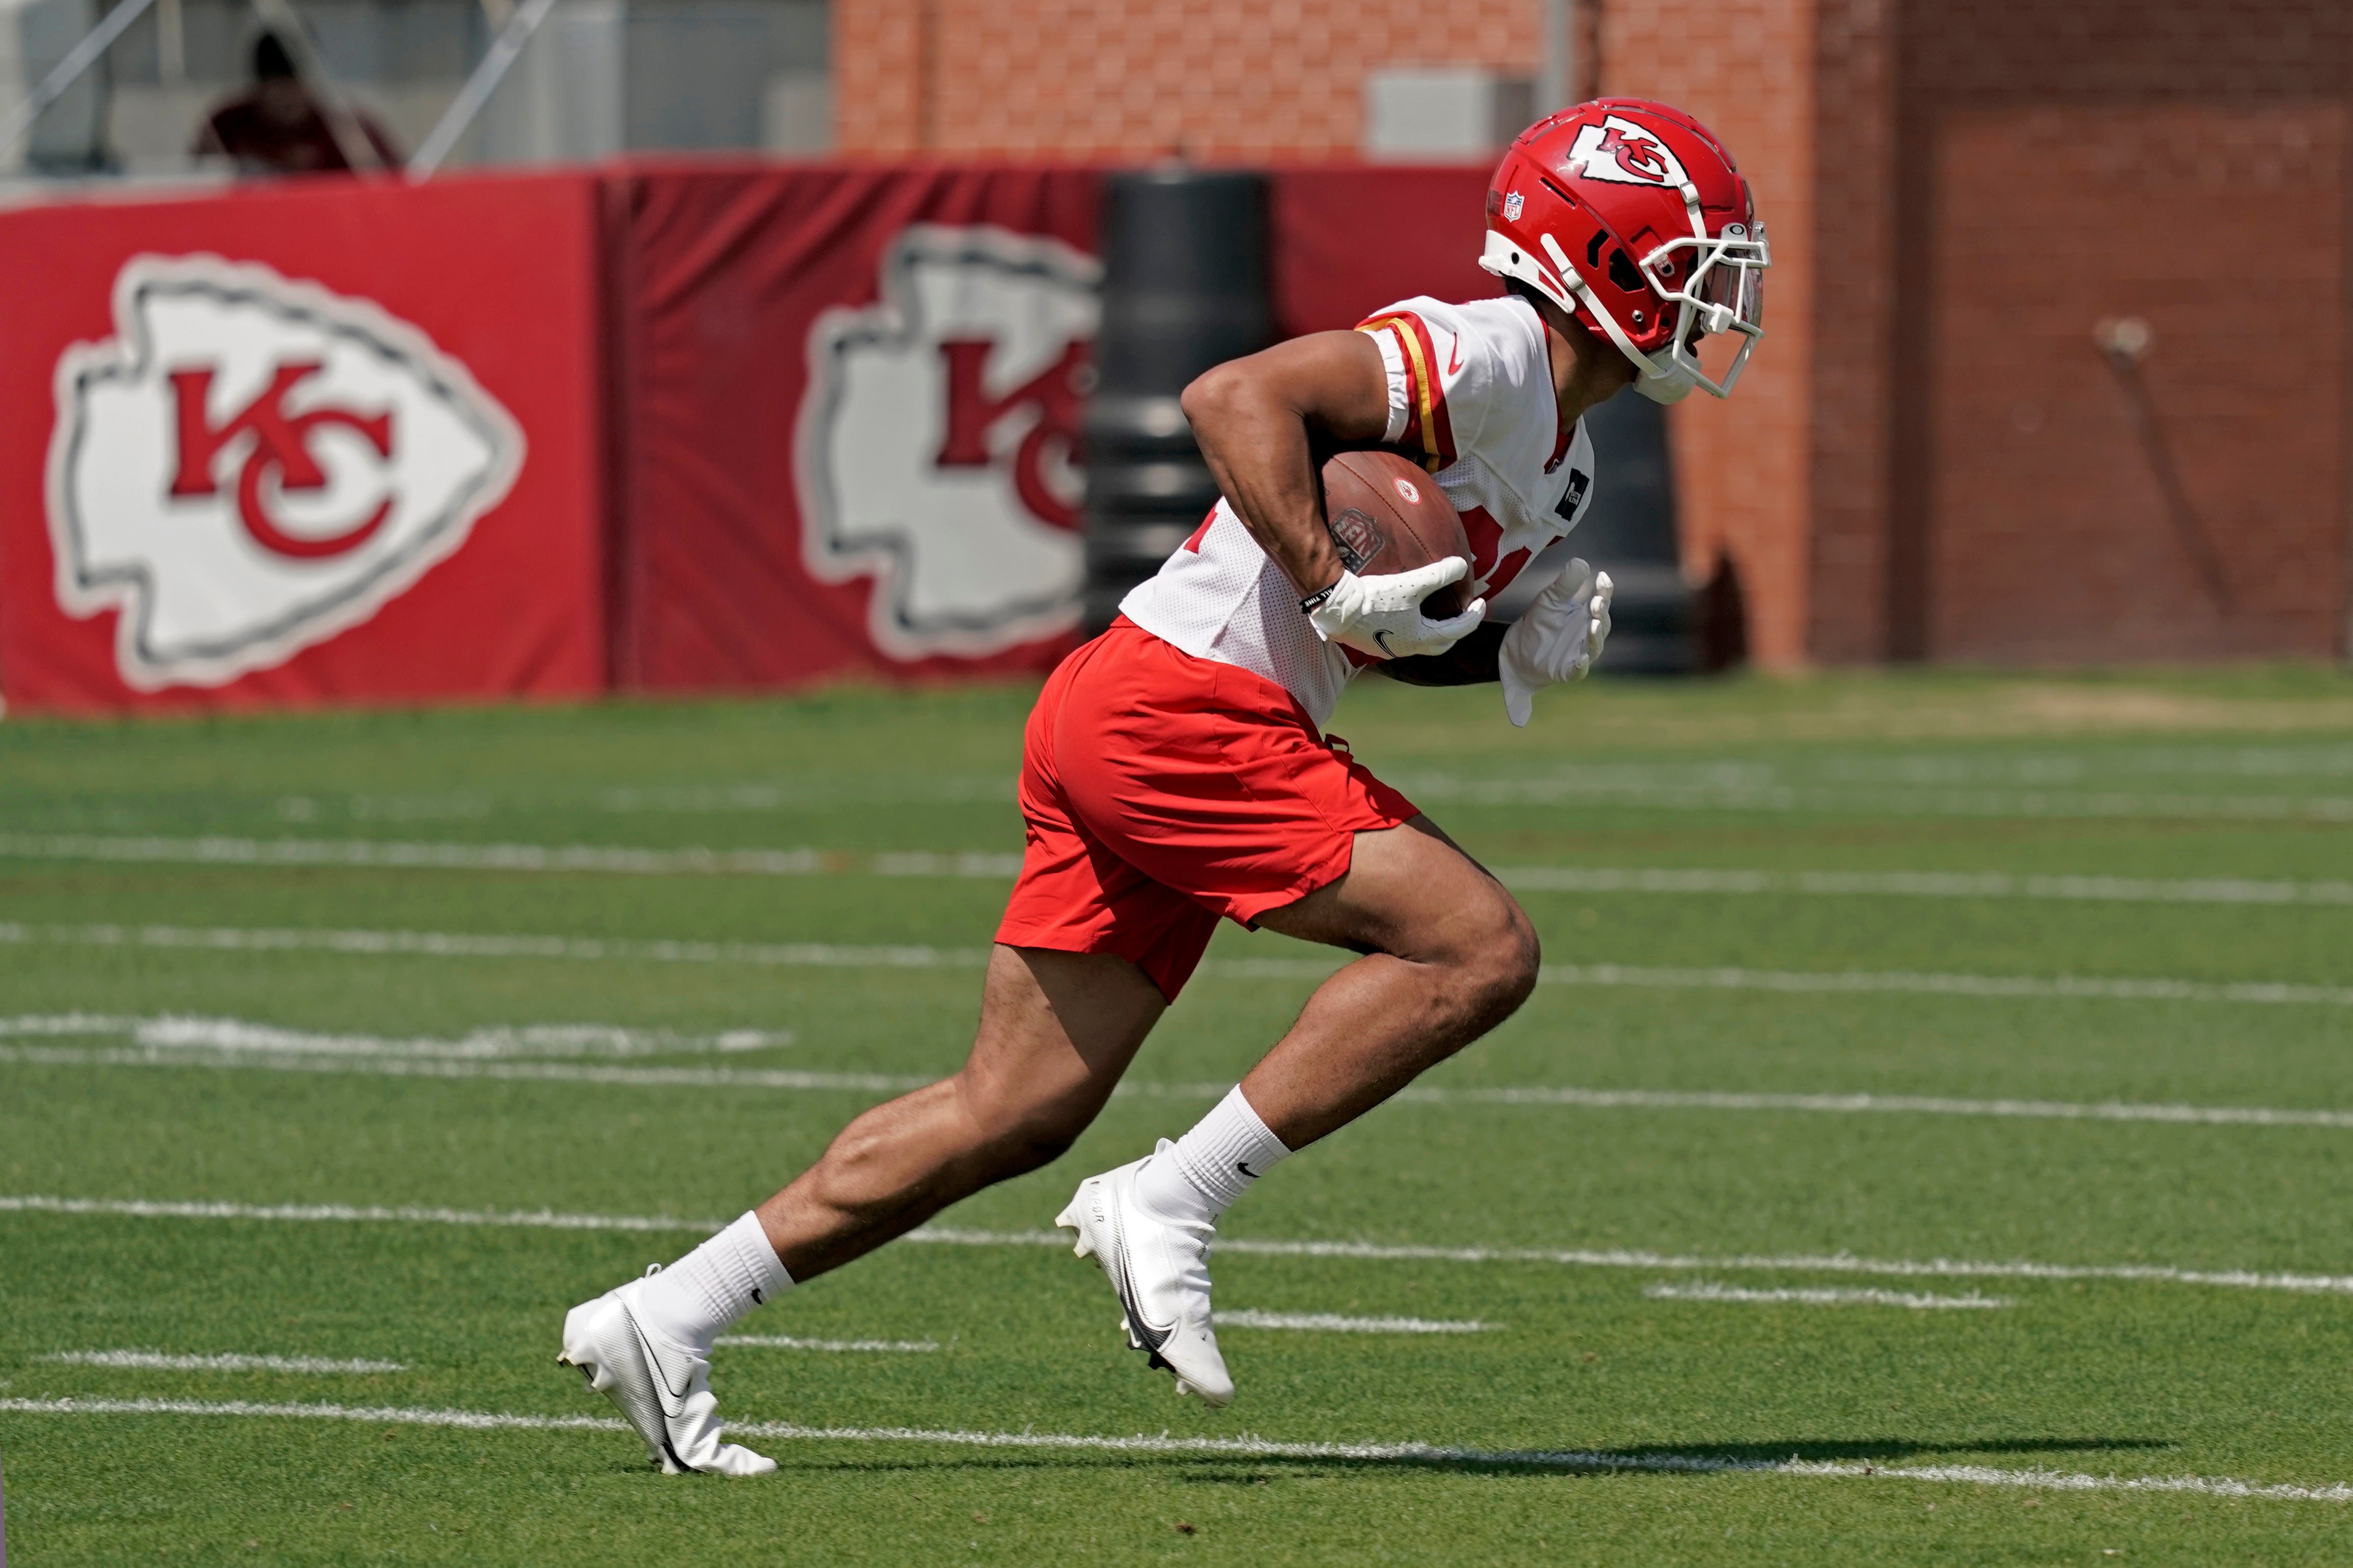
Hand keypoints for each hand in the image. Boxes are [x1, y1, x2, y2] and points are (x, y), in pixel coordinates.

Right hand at [1304, 560, 1486, 659]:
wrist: (1336, 607)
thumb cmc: (1375, 597)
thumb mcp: (1411, 583)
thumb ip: (1439, 574)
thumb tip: (1463, 565)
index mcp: (1421, 638)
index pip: (1458, 630)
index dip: (1474, 616)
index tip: (1481, 602)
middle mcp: (1407, 649)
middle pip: (1440, 644)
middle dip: (1455, 631)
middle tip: (1462, 614)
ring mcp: (1388, 650)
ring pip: (1419, 644)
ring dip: (1431, 631)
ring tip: (1434, 614)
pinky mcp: (1373, 645)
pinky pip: (1400, 639)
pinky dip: (1411, 630)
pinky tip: (1404, 616)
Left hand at [1498, 559, 1611, 725]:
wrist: (1516, 653)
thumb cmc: (1538, 623)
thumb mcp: (1549, 599)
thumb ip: (1565, 584)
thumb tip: (1581, 562)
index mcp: (1585, 614)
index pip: (1600, 600)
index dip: (1604, 589)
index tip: (1602, 577)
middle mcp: (1587, 634)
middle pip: (1602, 623)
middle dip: (1600, 612)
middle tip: (1596, 602)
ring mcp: (1579, 653)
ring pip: (1594, 647)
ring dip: (1595, 637)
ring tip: (1593, 624)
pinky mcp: (1567, 671)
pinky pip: (1578, 671)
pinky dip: (1581, 667)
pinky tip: (1581, 660)